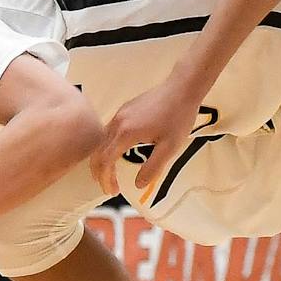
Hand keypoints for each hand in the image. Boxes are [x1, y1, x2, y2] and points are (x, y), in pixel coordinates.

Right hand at [91, 77, 204, 197]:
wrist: (182, 88)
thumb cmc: (178, 117)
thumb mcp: (169, 147)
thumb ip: (152, 168)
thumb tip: (138, 185)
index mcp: (126, 133)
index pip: (106, 161)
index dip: (106, 178)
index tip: (113, 191)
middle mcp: (118, 122)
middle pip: (98, 151)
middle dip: (99, 172)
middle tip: (108, 187)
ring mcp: (120, 114)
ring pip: (101, 140)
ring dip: (102, 159)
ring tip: (109, 173)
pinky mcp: (125, 109)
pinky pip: (108, 131)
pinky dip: (106, 146)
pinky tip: (117, 153)